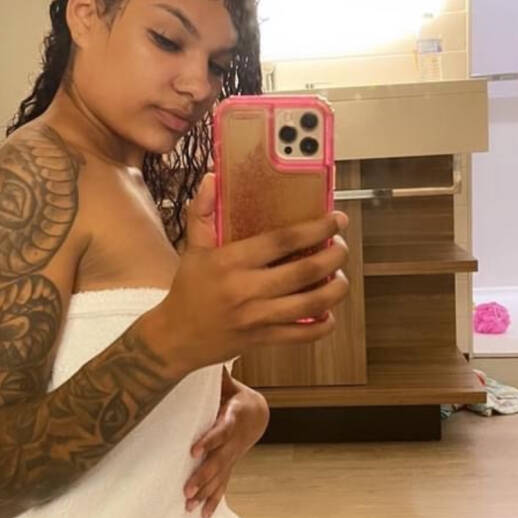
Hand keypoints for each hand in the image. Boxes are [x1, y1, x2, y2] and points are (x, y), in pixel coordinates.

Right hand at [147, 171, 350, 374]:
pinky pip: (303, 335)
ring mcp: (257, 317)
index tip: (336, 220)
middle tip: (341, 247)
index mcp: (230, 261)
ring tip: (340, 278)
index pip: (282, 241)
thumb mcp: (191, 248)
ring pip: (311, 304)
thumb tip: (212, 178)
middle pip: (305, 271)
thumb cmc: (187, 290)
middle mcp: (247, 289)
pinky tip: (328, 312)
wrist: (175, 338)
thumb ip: (202, 212)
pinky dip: (323, 324)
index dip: (316, 228)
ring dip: (335, 290)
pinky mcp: (263, 339)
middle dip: (334, 256)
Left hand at [183, 372, 268, 517]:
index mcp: (233, 418)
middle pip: (218, 460)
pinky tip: (203, 516)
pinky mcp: (229, 465)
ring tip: (188, 504)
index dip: (208, 440)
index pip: (220, 431)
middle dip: (203, 476)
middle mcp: (234, 441)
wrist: (256, 413)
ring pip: (219, 476)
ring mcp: (233, 456)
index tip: (193, 450)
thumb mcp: (227, 383)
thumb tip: (195, 353)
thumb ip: (215, 376)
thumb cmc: (234, 395)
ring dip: (205, 491)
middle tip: (186, 489)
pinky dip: (213, 500)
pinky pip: (223, 485)